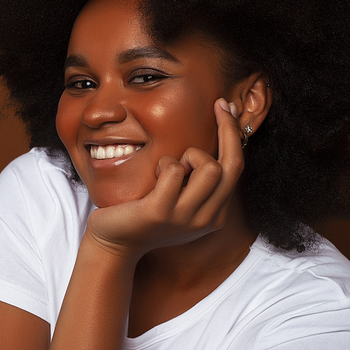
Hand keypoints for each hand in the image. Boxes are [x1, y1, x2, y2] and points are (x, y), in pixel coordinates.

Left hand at [85, 98, 243, 258]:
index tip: (225, 106)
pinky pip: (174, 169)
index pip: (236, 167)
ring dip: (188, 155)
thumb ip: (199, 179)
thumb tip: (218, 132)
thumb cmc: (145, 213)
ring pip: (208, 166)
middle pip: (230, 165)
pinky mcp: (160, 212)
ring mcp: (184, 218)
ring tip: (169, 167)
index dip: (233, 133)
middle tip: (205, 118)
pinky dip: (164, 163)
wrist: (113, 243)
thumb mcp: (181, 199)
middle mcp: (206, 219)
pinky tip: (154, 174)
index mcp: (215, 215)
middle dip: (221, 134)